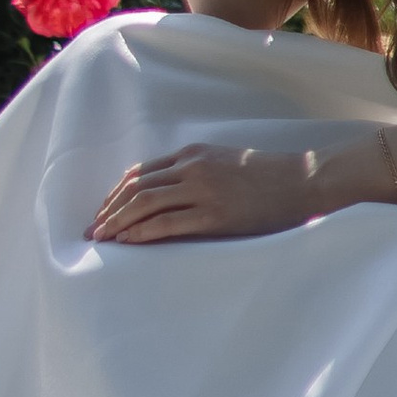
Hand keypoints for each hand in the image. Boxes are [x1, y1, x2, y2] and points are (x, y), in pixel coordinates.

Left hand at [87, 135, 388, 244]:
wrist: (305, 180)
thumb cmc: (268, 177)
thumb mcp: (226, 164)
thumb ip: (195, 172)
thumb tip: (164, 195)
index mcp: (194, 154)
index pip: (141, 172)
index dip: (115, 194)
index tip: (102, 212)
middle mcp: (193, 167)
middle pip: (136, 187)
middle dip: (109, 210)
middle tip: (92, 231)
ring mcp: (204, 190)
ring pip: (145, 203)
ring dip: (118, 222)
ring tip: (102, 240)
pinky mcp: (215, 214)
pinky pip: (168, 224)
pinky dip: (142, 233)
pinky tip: (128, 243)